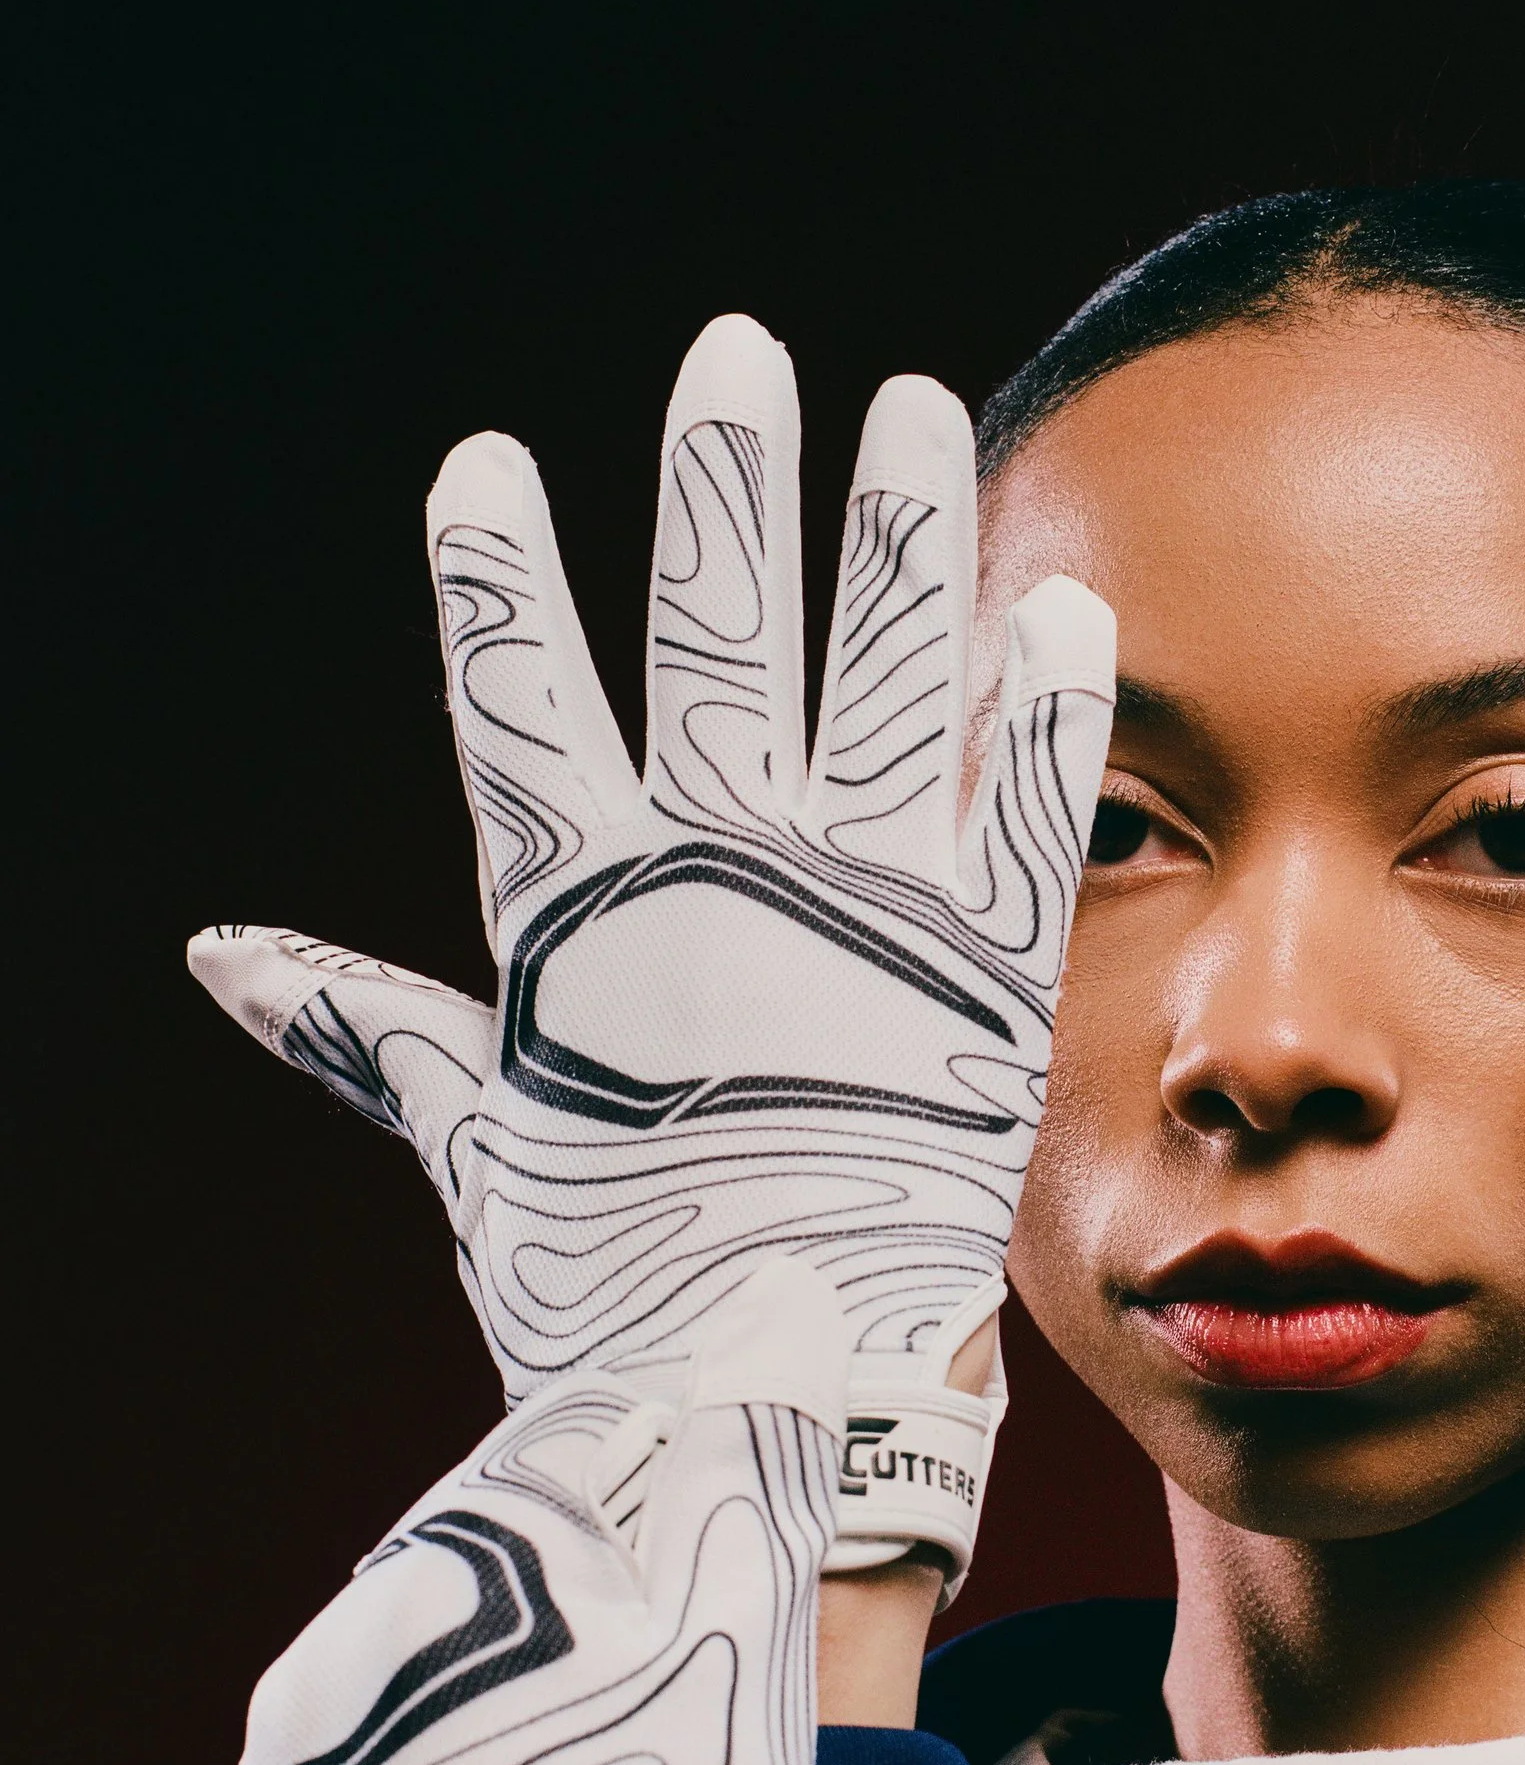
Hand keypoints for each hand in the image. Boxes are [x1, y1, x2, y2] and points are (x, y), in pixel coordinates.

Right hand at [191, 317, 1112, 1587]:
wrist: (769, 1412)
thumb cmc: (606, 1293)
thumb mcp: (476, 1144)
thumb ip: (367, 1030)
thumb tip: (221, 958)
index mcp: (584, 915)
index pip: (522, 701)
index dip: (499, 581)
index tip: (489, 465)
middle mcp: (724, 880)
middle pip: (717, 634)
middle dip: (722, 487)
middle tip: (735, 352)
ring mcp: (866, 915)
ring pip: (879, 673)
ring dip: (894, 530)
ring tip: (910, 401)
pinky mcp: (989, 974)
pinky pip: (1023, 809)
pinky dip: (1040, 708)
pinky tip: (1063, 605)